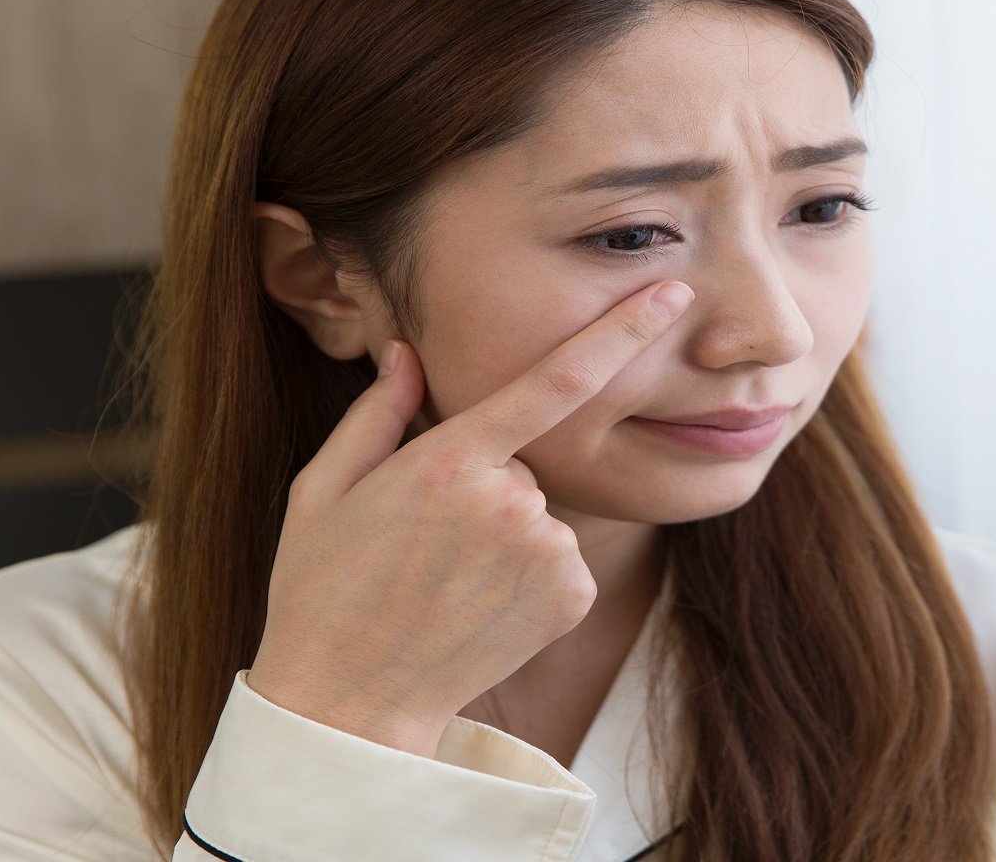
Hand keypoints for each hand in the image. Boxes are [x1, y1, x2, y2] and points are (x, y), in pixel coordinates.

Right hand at [246, 279, 695, 756]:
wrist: (350, 702)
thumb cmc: (323, 590)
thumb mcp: (324, 490)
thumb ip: (375, 413)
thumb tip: (404, 352)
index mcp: (448, 459)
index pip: (556, 379)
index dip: (622, 331)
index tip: (671, 294)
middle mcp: (512, 500)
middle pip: (524, 461)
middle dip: (487, 483)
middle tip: (426, 539)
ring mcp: (548, 552)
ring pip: (542, 512)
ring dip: (507, 533)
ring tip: (445, 580)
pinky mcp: (573, 596)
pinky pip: (562, 560)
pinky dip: (530, 576)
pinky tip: (479, 605)